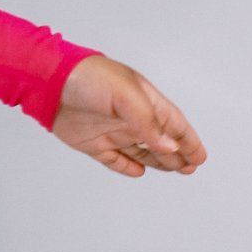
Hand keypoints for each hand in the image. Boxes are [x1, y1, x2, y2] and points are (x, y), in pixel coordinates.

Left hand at [51, 53, 206, 177]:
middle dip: (178, 154)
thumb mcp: (127, 96)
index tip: (200, 157)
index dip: (188, 141)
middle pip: (161, 141)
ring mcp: (112, 131)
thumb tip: (169, 147)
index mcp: (145, 101)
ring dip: (159, 161)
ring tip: (175, 170)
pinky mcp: (93, 143)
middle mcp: (131, 118)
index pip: (174, 124)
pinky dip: (127, 166)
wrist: (51, 83)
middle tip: (191, 168)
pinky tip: (138, 172)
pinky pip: (114, 159)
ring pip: (141, 151)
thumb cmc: (91, 79)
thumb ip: (149, 123)